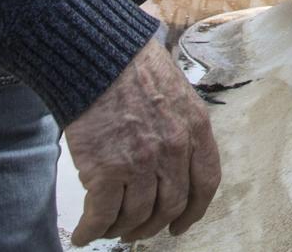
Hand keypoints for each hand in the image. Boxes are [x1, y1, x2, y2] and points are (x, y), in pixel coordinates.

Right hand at [64, 35, 220, 243]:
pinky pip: (101, 216)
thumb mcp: (176, 93)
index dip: (193, 211)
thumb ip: (181, 128)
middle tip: (137, 230)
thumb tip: (175, 164)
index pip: (206, 183)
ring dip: (122, 229)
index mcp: (196, 128)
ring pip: (135, 216)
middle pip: (169, 206)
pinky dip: (93, 231)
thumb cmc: (132, 69)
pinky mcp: (104, 171)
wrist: (97, 56)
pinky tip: (85, 234)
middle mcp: (173, 149)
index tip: (180, 224)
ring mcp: (139, 163)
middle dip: (152, 225)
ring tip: (110, 229)